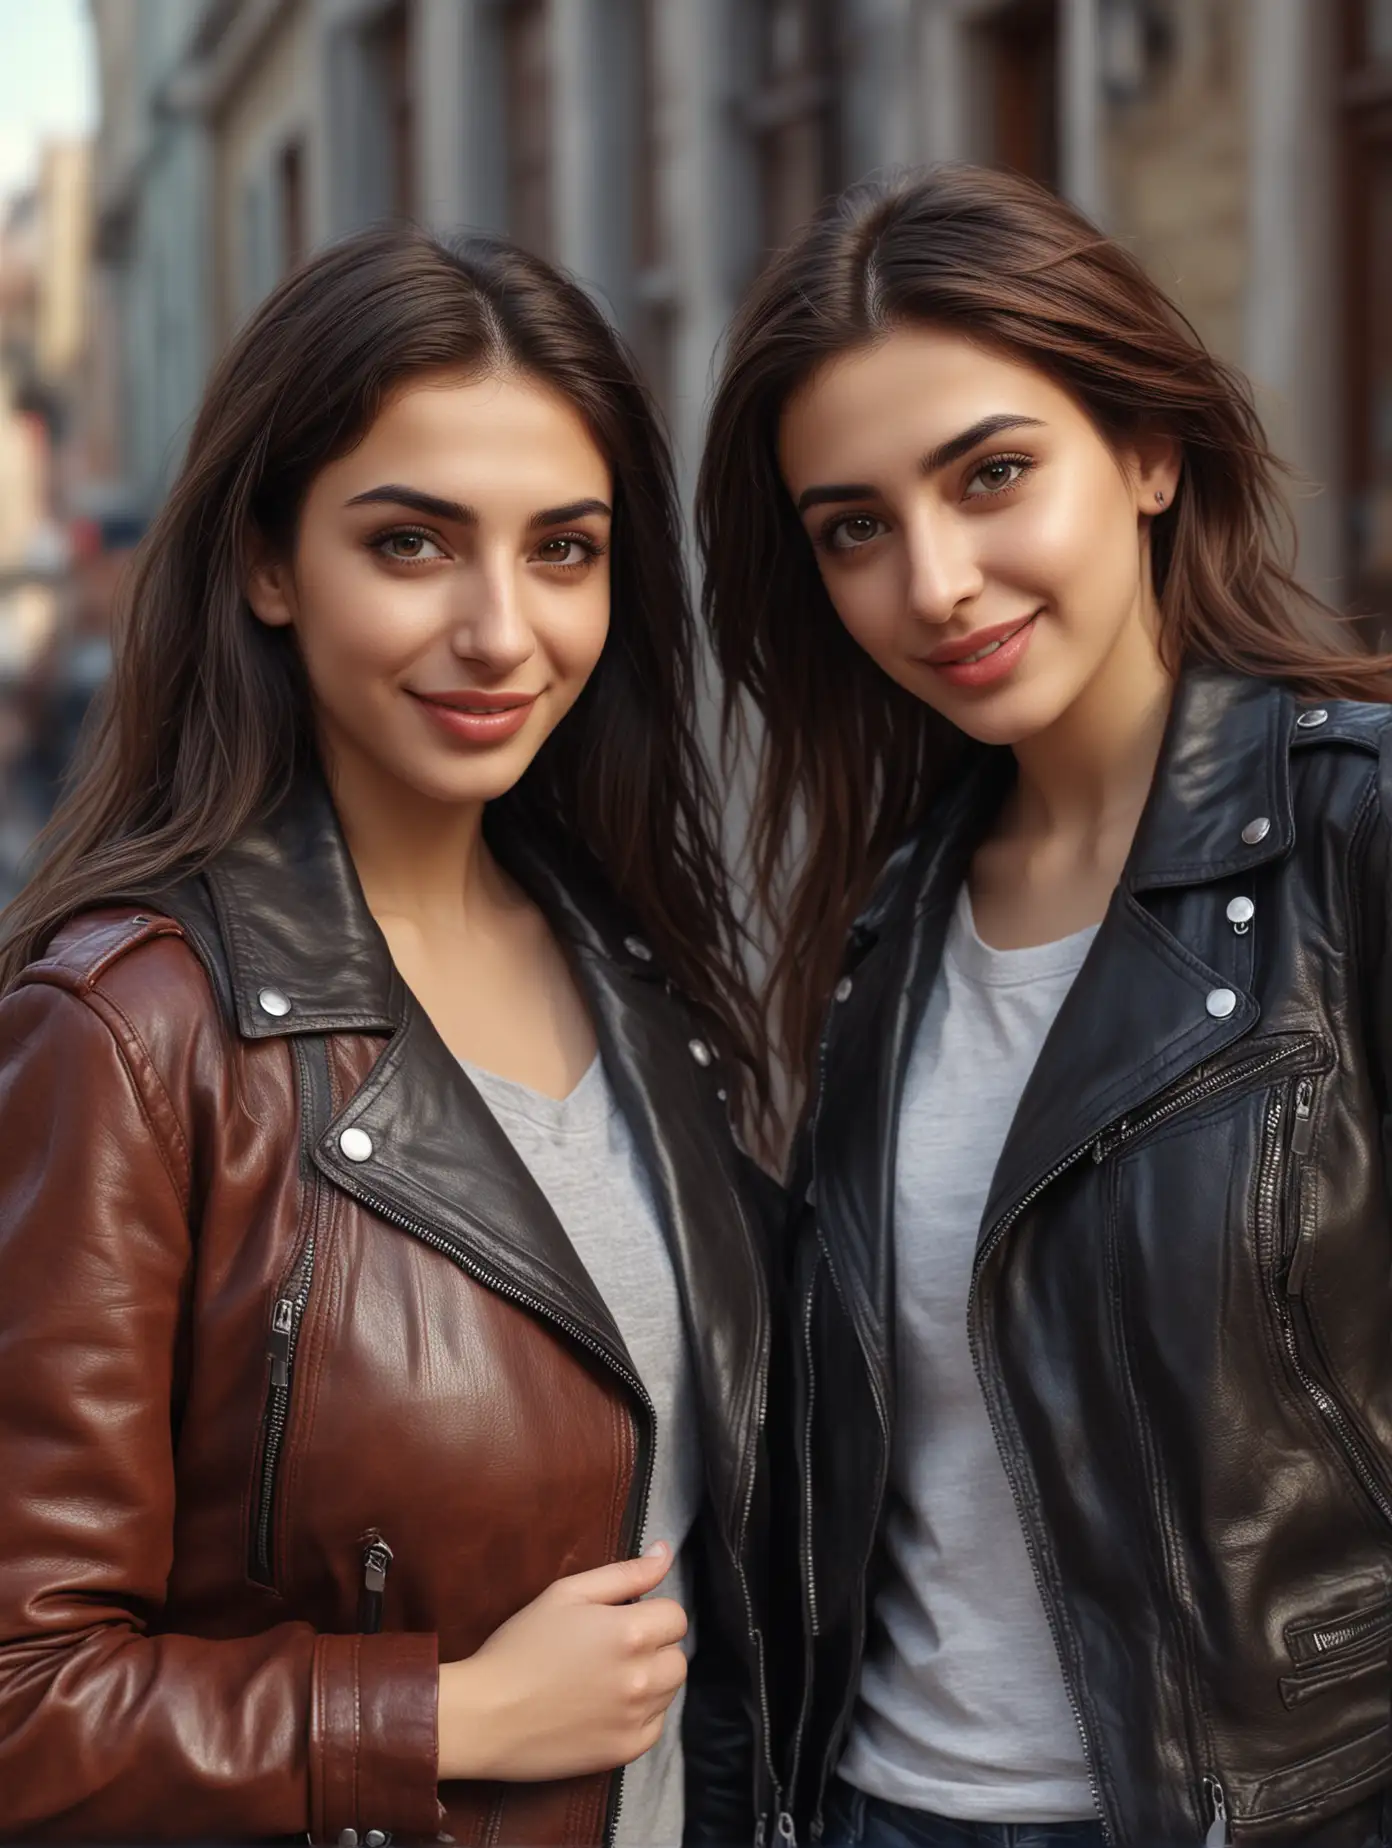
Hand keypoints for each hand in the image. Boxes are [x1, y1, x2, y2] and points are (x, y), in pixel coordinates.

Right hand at [436, 1541, 687, 1781]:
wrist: (486, 1715)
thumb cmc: (521, 1646)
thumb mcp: (567, 1594)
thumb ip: (625, 1573)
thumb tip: (666, 1552)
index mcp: (631, 1632)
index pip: (676, 1617)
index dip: (650, 1613)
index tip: (621, 1621)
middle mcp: (642, 1677)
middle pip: (677, 1656)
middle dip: (653, 1648)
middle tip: (611, 1651)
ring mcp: (636, 1718)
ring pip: (669, 1690)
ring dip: (650, 1681)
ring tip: (606, 1679)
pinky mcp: (626, 1751)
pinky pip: (655, 1726)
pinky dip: (640, 1716)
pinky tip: (604, 1708)